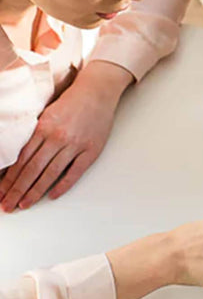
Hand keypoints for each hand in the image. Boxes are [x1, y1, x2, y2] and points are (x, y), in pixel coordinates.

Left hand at [0, 61, 131, 212]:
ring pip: (50, 173)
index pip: (21, 160)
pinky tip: (52, 195)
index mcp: (43, 128)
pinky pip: (75, 171)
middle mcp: (57, 137)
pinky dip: (63, 185)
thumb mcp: (46, 114)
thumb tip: (18, 158)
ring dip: (35, 191)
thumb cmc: (72, 102)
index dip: (9, 179)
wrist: (98, 91)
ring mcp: (75, 145)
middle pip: (32, 170)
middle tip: (7, 206)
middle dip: (17, 190)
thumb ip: (35, 134)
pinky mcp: (91, 150)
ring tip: (24, 204)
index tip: (0, 192)